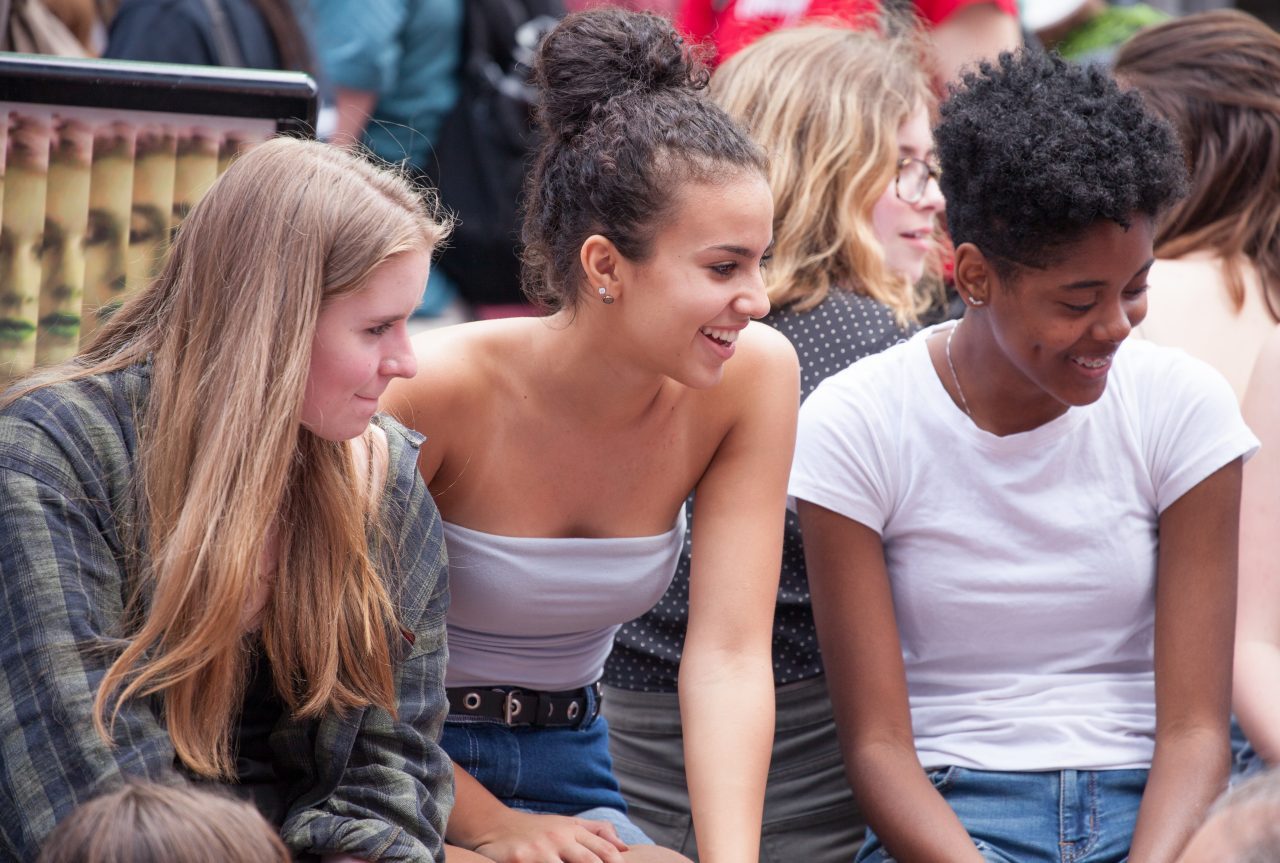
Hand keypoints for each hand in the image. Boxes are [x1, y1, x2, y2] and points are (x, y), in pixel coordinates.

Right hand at [471, 810, 628, 862]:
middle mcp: (558, 838)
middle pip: (588, 862)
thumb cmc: (538, 830)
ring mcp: (539, 851)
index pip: (603, 850)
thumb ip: (598, 833)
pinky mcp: (520, 860)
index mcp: (573, 831)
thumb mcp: (568, 825)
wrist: (495, 827)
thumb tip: (625, 848)